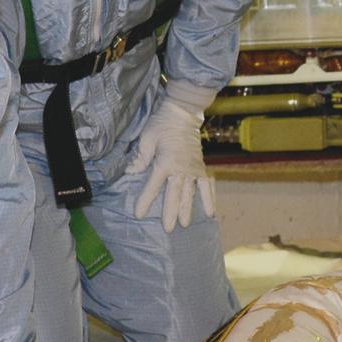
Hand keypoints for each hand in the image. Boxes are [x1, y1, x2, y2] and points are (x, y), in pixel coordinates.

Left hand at [128, 86, 216, 232]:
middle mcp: (181, 168)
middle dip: (171, 212)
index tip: (139, 215)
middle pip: (174, 194)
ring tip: (185, 224)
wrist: (184, 113)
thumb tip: (131, 172)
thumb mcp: (146, 138)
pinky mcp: (200, 166)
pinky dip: (209, 198)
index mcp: (165, 162)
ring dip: (188, 209)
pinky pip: (206, 185)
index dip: (145, 201)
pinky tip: (211, 212)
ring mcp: (193, 168)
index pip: (153, 186)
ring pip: (190, 193)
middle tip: (168, 229)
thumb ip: (140, 157)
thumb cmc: (162, 124)